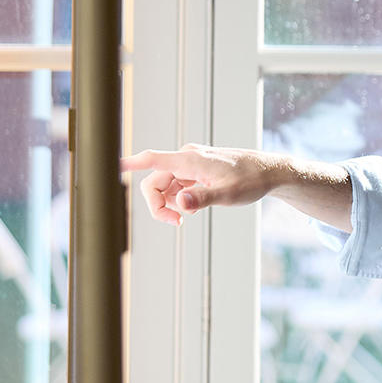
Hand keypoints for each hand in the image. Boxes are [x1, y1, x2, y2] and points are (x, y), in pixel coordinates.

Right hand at [122, 145, 352, 228]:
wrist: (270, 172)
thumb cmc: (251, 180)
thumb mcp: (228, 194)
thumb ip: (202, 199)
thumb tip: (181, 204)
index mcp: (190, 159)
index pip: (153, 159)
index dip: (131, 162)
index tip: (112, 164)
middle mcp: (186, 159)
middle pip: (154, 182)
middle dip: (158, 205)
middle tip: (178, 223)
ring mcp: (190, 166)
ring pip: (164, 187)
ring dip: (169, 204)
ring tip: (185, 218)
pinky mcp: (195, 172)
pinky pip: (176, 187)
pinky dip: (178, 200)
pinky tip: (191, 209)